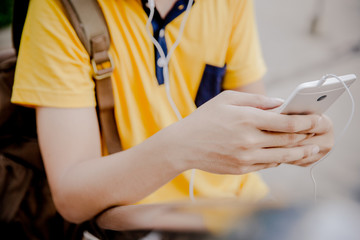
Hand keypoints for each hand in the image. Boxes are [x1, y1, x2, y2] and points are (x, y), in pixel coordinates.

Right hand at [168, 91, 324, 173]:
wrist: (184, 145)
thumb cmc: (205, 118)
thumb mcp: (227, 99)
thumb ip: (256, 100)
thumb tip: (279, 104)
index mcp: (247, 118)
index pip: (287, 123)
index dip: (306, 121)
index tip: (317, 118)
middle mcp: (249, 140)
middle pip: (288, 140)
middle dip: (306, 136)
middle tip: (318, 132)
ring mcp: (246, 157)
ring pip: (282, 156)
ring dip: (299, 152)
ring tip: (311, 149)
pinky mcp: (242, 169)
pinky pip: (268, 165)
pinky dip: (279, 159)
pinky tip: (285, 154)